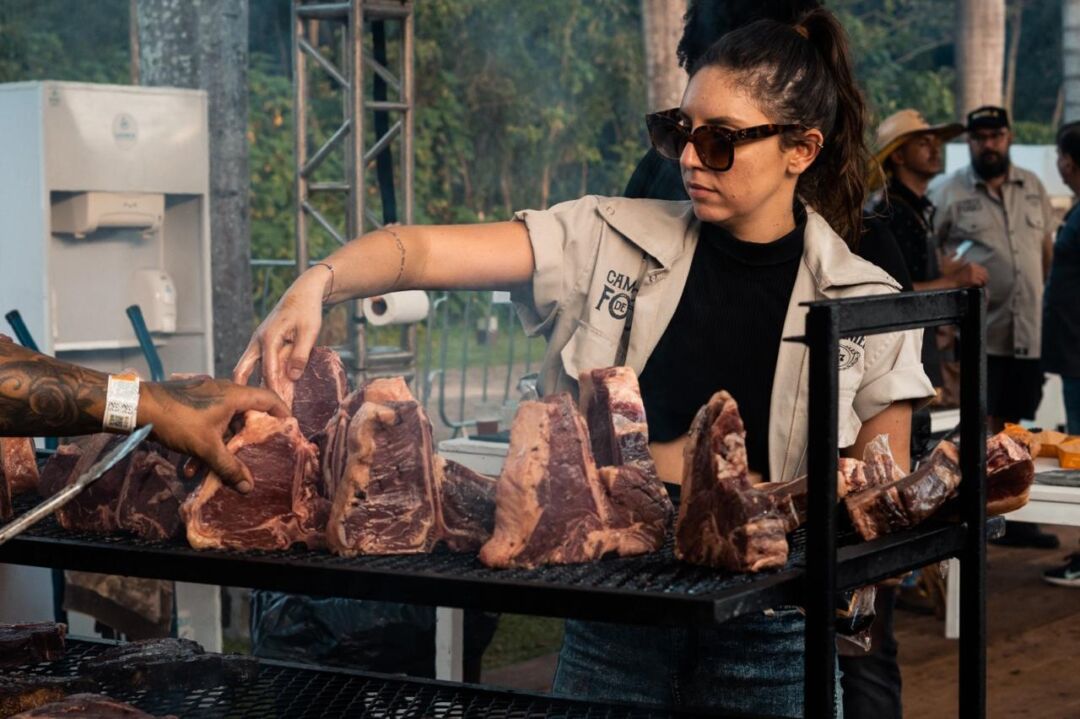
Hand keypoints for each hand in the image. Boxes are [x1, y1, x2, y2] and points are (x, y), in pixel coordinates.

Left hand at [138, 377, 289, 492]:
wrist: (137, 407)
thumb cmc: (178, 420)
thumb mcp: (206, 447)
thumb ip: (228, 467)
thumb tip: (248, 487)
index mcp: (235, 395)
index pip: (269, 399)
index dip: (283, 412)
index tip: (290, 429)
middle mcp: (224, 392)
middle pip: (247, 415)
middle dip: (246, 441)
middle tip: (254, 456)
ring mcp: (207, 397)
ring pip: (225, 424)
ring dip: (221, 447)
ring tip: (213, 470)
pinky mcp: (192, 404)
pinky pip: (208, 424)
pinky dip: (205, 443)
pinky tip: (192, 466)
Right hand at [233, 266, 330, 396]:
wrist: (303, 293)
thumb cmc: (307, 311)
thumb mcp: (309, 332)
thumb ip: (301, 355)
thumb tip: (292, 377)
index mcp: (268, 338)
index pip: (268, 370)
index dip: (272, 390)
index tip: (276, 408)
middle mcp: (257, 341)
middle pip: (242, 370)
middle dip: (243, 390)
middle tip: (246, 411)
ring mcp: (258, 343)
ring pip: (248, 368)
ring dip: (251, 385)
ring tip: (255, 406)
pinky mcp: (263, 344)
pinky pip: (257, 364)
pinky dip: (259, 377)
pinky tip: (267, 391)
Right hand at [945, 261, 987, 287]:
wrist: (950, 281)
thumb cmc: (957, 276)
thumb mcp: (965, 269)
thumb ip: (973, 269)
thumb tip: (982, 273)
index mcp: (971, 264)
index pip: (983, 269)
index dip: (986, 274)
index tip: (985, 278)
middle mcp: (972, 267)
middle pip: (984, 273)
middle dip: (986, 279)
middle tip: (985, 283)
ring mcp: (972, 273)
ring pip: (983, 278)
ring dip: (983, 282)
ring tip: (982, 285)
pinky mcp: (971, 279)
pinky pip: (979, 282)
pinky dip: (979, 285)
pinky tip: (978, 286)